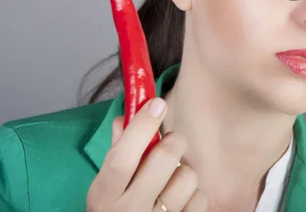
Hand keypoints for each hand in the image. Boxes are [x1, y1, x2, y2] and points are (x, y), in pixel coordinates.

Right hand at [86, 98, 207, 211]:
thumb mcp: (107, 191)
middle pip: (163, 158)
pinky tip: (180, 203)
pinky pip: (200, 198)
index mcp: (104, 199)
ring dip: (183, 172)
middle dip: (172, 142)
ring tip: (171, 182)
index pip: (122, 157)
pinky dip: (193, 196)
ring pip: (187, 176)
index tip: (156, 104)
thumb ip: (117, 153)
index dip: (141, 127)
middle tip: (170, 143)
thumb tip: (127, 116)